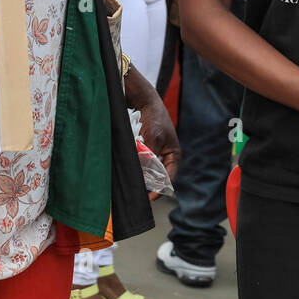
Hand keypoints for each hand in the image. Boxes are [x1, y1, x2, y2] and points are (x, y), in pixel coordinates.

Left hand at [123, 63, 180, 198]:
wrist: (144, 100)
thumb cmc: (154, 118)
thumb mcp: (153, 138)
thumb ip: (148, 156)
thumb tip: (140, 173)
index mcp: (173, 156)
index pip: (169, 179)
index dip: (159, 190)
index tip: (148, 198)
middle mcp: (164, 157)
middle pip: (157, 178)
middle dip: (147, 185)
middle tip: (135, 193)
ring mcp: (153, 154)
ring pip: (146, 172)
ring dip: (138, 177)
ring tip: (128, 184)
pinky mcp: (143, 150)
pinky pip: (138, 163)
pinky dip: (133, 167)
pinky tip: (124, 171)